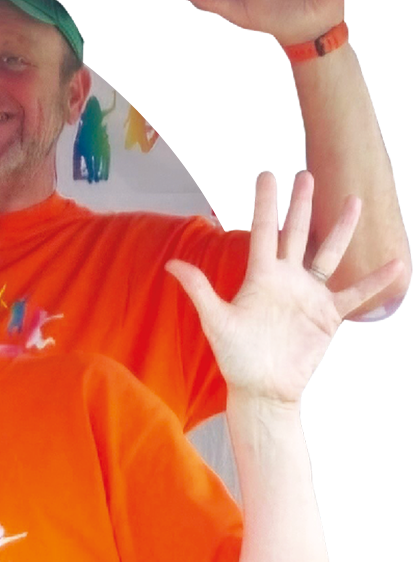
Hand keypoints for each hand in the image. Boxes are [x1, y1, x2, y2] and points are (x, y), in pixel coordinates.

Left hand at [166, 171, 406, 407]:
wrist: (262, 388)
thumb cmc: (236, 357)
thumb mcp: (216, 321)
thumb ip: (200, 290)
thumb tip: (171, 264)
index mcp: (260, 277)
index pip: (264, 232)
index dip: (266, 203)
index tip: (267, 173)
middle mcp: (286, 279)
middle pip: (296, 233)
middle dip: (301, 204)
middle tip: (307, 173)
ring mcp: (309, 294)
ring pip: (328, 253)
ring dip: (340, 228)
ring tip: (353, 199)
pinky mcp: (327, 314)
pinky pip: (355, 292)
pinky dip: (376, 279)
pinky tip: (397, 262)